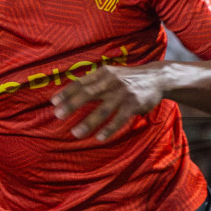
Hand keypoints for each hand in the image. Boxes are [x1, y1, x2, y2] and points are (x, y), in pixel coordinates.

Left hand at [49, 64, 163, 141]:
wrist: (157, 78)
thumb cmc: (128, 79)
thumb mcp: (111, 74)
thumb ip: (94, 81)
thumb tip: (71, 92)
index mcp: (103, 73)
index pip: (81, 82)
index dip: (66, 92)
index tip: (53, 102)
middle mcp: (111, 81)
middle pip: (88, 94)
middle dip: (72, 105)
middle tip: (58, 115)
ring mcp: (123, 93)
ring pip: (103, 109)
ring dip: (88, 122)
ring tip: (76, 133)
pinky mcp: (134, 104)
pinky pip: (119, 118)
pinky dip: (109, 128)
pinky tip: (99, 137)